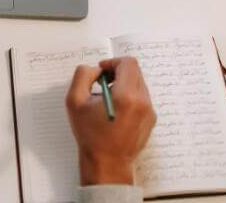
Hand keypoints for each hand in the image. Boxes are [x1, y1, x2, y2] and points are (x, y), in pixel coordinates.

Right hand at [65, 57, 155, 185]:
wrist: (107, 164)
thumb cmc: (90, 136)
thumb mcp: (75, 102)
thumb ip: (82, 76)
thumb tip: (95, 69)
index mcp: (126, 96)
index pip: (128, 63)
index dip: (112, 62)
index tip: (101, 71)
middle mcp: (142, 102)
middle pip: (135, 71)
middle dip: (118, 72)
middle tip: (102, 83)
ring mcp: (149, 111)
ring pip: (139, 84)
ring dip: (124, 84)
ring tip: (108, 99)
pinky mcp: (151, 119)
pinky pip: (142, 97)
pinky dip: (129, 96)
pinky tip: (116, 110)